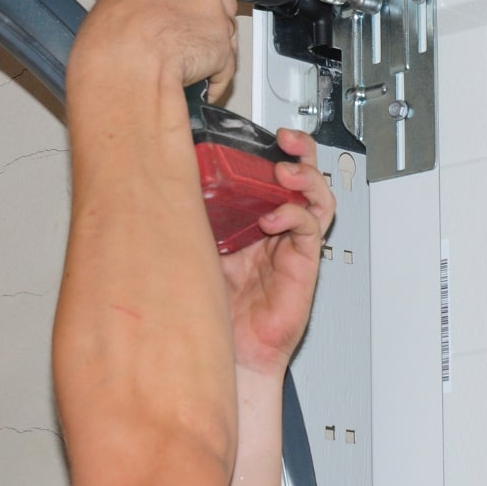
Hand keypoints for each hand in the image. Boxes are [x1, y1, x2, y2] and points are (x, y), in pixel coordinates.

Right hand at [67, 0, 251, 98]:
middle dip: (210, 18)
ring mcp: (213, 10)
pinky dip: (215, 75)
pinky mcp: (223, 42)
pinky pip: (225, 63)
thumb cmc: (111, 33)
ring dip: (211, 46)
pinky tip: (199, 82)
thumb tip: (157, 4)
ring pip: (225, 30)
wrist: (125, 62)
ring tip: (182, 62)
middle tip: (187, 37)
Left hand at [219, 129, 335, 377]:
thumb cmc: (213, 306)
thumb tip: (169, 178)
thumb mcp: (198, 247)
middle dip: (301, 152)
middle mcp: (275, 227)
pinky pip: (309, 229)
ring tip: (287, 172)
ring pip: (317, 198)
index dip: (271, 149)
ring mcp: (291, 244)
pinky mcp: (302, 263)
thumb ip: (197, 216)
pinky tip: (275, 217)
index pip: (270, 172)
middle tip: (287, 141)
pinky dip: (295, 215)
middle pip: (303, 176)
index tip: (259, 133)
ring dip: (306, 178)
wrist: (229, 352)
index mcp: (250, 216)